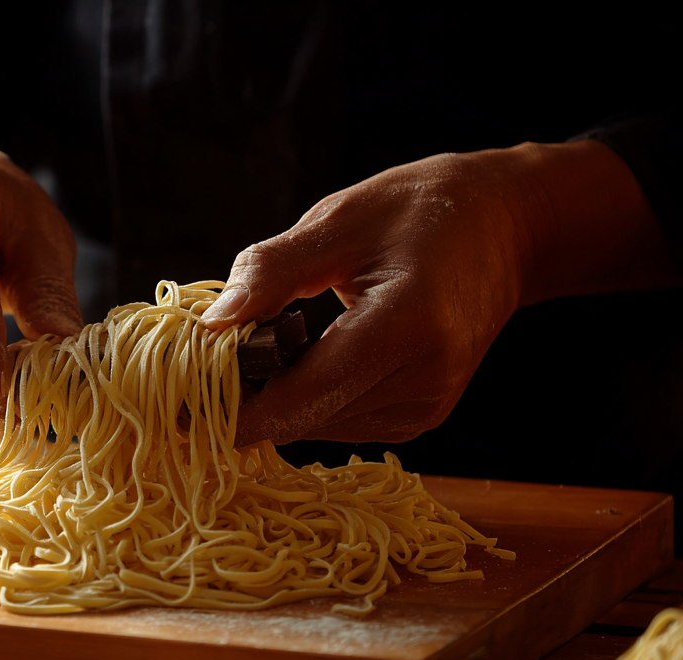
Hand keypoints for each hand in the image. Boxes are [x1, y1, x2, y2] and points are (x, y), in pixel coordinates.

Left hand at [202, 140, 680, 445]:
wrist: (508, 228)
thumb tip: (212, 325)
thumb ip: (272, 274)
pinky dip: (305, 398)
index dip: (232, 406)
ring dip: (272, 400)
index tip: (174, 402)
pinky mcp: (422, 416)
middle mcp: (425, 380)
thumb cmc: (425, 209)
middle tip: (191, 369)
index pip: (302, 394)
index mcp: (409, 327)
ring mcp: (428, 406)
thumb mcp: (341, 220)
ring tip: (243, 354)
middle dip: (242, 400)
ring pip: (317, 426)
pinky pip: (340, 420)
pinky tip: (290, 360)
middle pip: (304, 417)